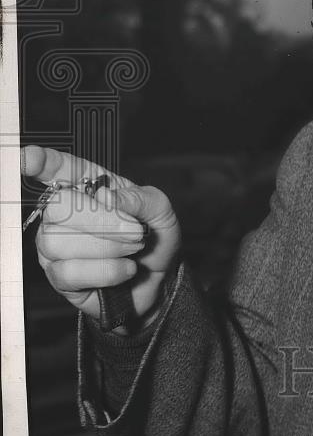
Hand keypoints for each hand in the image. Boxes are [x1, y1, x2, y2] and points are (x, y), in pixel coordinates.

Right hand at [21, 146, 181, 326]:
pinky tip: (123, 269)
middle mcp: (64, 213)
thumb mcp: (159, 209)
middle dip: (101, 220)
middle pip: (57, 208)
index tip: (31, 158)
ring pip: (59, 242)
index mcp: (88, 185)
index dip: (42, 162)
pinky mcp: (60, 277)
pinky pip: (69, 272)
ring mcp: (56, 245)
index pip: (57, 168)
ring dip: (108, 247)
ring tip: (132, 249)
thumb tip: (106, 197)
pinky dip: (106, 271)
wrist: (159, 277)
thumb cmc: (154, 235)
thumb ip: (139, 198)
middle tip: (135, 231)